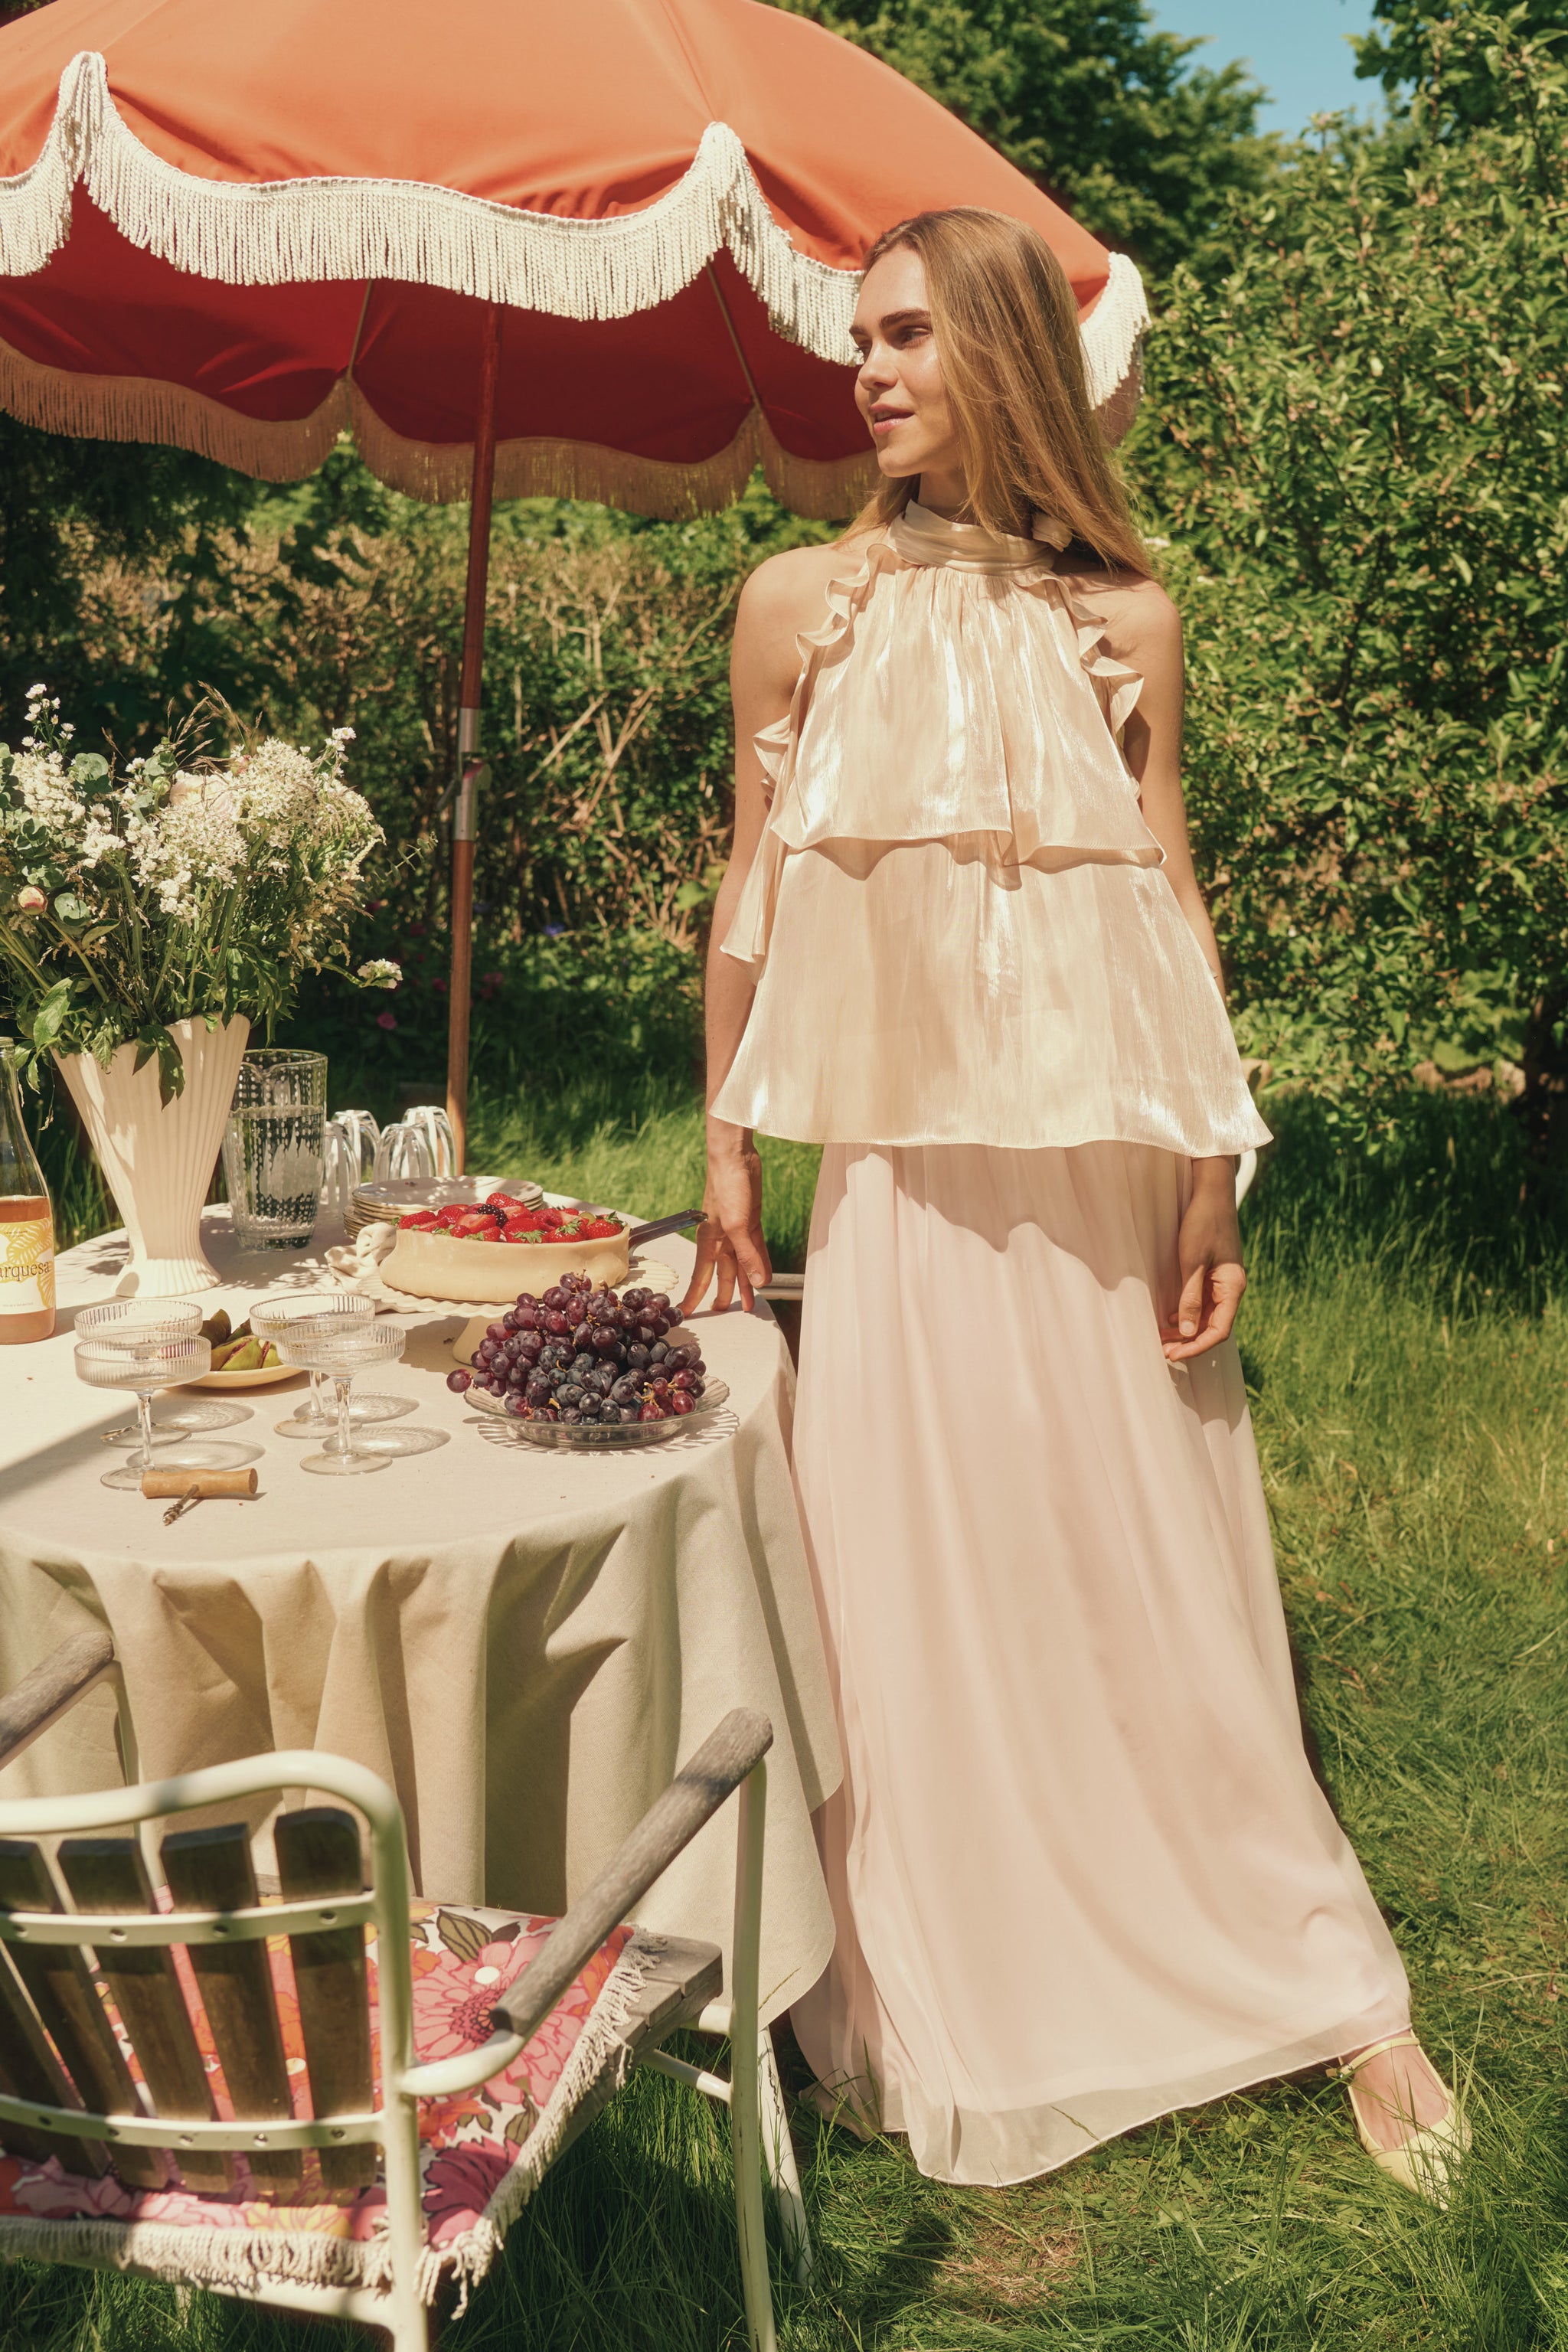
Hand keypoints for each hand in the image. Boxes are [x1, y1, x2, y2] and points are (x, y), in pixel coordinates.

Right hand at [681, 1130, 771, 1313]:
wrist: (735, 1158)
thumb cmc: (726, 1186)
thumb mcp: (736, 1224)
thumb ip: (747, 1254)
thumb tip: (759, 1281)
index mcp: (709, 1241)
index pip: (701, 1276)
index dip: (695, 1296)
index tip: (688, 1313)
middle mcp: (721, 1238)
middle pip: (724, 1273)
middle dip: (725, 1293)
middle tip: (727, 1312)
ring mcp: (736, 1230)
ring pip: (742, 1263)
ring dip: (747, 1282)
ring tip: (751, 1302)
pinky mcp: (750, 1221)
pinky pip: (755, 1248)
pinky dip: (760, 1262)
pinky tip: (764, 1274)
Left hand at [1160, 1164, 1244, 1361]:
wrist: (1212, 1192)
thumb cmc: (1203, 1222)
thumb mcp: (1192, 1261)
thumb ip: (1190, 1297)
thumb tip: (1187, 1332)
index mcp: (1232, 1287)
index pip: (1219, 1330)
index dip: (1197, 1346)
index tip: (1174, 1355)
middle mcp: (1231, 1288)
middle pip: (1213, 1327)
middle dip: (1190, 1342)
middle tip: (1164, 1351)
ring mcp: (1223, 1282)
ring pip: (1207, 1317)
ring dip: (1187, 1330)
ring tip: (1164, 1339)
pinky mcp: (1214, 1274)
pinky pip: (1203, 1303)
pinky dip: (1188, 1314)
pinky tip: (1170, 1317)